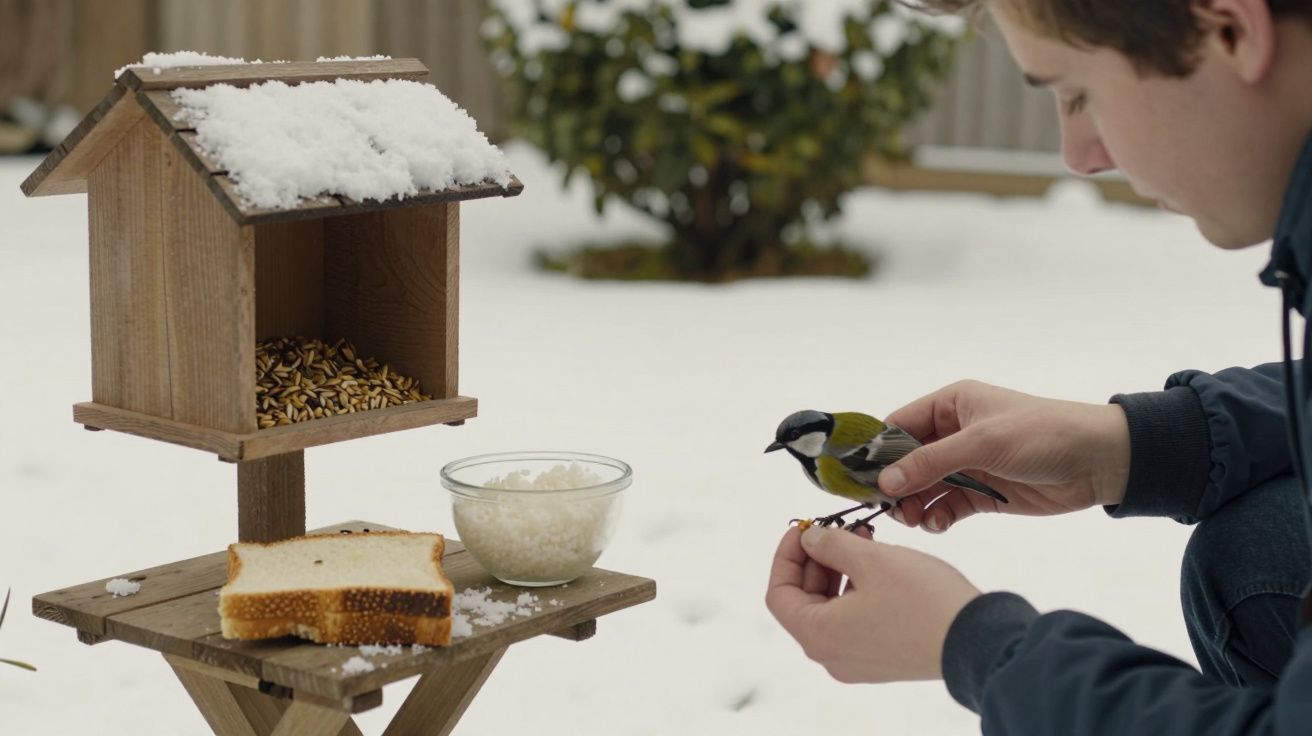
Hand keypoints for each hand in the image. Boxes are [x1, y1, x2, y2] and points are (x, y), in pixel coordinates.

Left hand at [765, 525, 979, 682]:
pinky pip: (854, 619)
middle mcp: (831, 655)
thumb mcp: (870, 559)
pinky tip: (877, 561)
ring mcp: (857, 660)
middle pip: (804, 600)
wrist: (978, 640)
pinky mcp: (881, 657)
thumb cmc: (922, 601)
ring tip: (863, 537)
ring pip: (831, 607)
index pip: (779, 593)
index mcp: (818, 635)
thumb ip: (831, 544)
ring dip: (840, 569)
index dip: (787, 555)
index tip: (804, 528)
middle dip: (818, 558)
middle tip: (838, 526)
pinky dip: (858, 588)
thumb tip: (810, 539)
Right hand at [880, 380, 1130, 532]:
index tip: (859, 479)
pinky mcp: (983, 494)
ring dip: (913, 504)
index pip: (898, 425)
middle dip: (894, 484)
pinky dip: (937, 517)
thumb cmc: (1042, 434)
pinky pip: (947, 506)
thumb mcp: (983, 442)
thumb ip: (932, 461)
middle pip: (906, 461)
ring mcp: (968, 465)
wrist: (1102, 461)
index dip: (876, 451)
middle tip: (886, 508)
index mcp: (951, 405)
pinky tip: (936, 524)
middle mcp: (954, 433)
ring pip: (924, 487)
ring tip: (912, 521)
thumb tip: (885, 481)